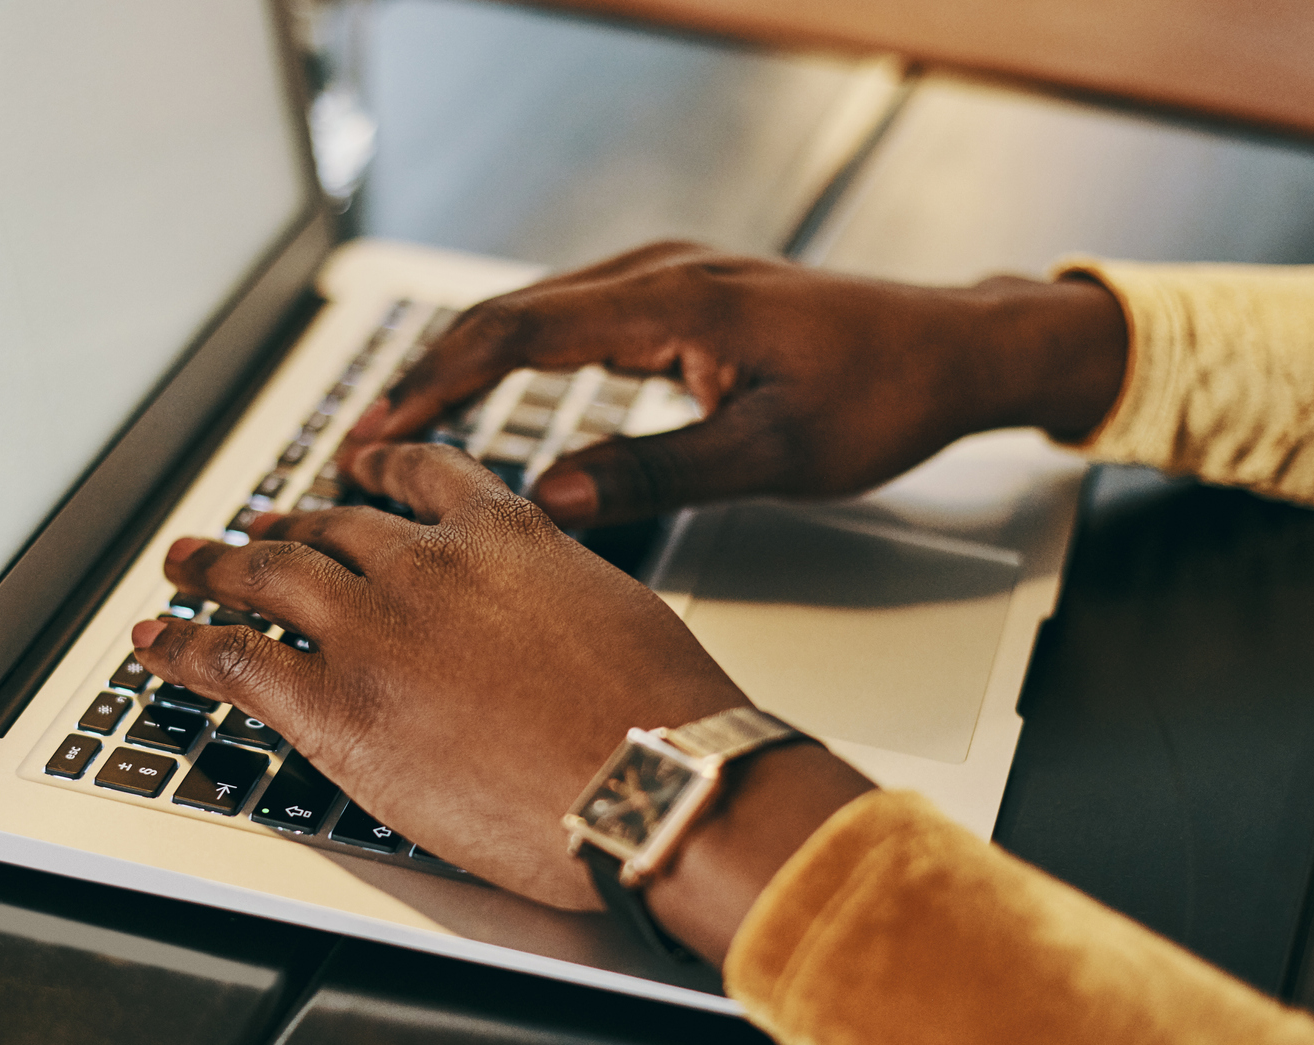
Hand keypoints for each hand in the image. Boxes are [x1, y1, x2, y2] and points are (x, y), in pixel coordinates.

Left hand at [132, 446, 873, 964]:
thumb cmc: (661, 721)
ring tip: (183, 566)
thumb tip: (543, 625)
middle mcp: (424, 567)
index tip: (353, 467)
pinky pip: (233, 659)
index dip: (375, 469)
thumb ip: (556, 597)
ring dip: (213, 568)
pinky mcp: (332, 706)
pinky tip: (156, 640)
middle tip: (246, 532)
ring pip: (266, 578)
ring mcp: (370, 631)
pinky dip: (183, 645)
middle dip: (278, 527)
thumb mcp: (618, 615)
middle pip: (327, 530)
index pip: (422, 478)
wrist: (651, 784)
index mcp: (504, 535)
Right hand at [346, 240, 1127, 526]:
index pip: (521, 330)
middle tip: (358, 444)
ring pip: (532, 316)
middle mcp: (661, 274)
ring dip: (460, 368)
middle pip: (508, 314)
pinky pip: (567, 325)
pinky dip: (509, 364)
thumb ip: (659, 474)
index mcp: (678, 300)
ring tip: (398, 432)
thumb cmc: (885, 397)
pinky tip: (482, 406)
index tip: (376, 432)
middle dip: (426, 377)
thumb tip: (550, 501)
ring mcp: (666, 283)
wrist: (955, 352)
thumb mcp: (775, 456)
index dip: (437, 383)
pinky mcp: (675, 303)